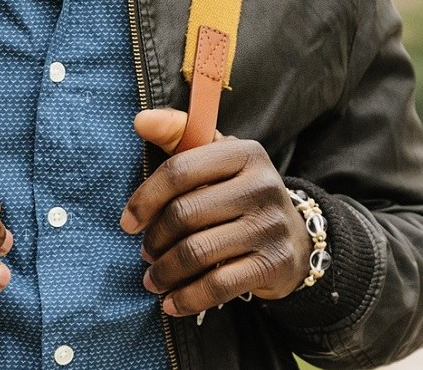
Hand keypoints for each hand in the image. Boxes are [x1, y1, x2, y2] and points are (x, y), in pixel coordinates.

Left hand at [120, 109, 311, 317]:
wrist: (294, 238)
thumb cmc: (240, 194)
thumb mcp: (218, 160)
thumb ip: (179, 137)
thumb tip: (140, 120)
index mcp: (244, 152)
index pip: (180, 170)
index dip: (145, 198)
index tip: (128, 222)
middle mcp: (261, 186)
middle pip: (184, 213)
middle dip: (155, 239)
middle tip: (146, 252)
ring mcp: (270, 226)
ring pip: (196, 252)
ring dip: (164, 271)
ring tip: (153, 278)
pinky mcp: (273, 264)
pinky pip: (217, 286)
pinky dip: (186, 298)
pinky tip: (171, 302)